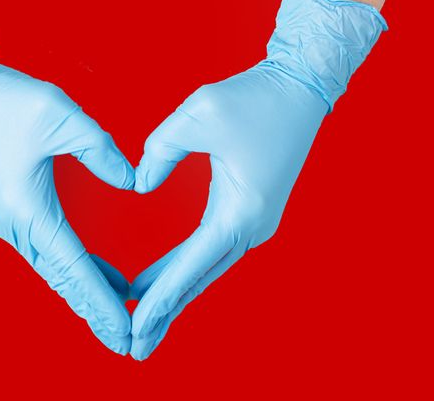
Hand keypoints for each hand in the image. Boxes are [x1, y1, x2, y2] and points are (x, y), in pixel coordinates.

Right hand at [0, 0, 134, 354]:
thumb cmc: (5, 99)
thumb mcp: (63, 116)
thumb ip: (102, 152)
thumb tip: (132, 183)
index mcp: (26, 208)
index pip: (73, 267)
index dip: (101, 301)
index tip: (124, 330)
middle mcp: (13, 224)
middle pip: (61, 279)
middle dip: (93, 310)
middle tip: (124, 340)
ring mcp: (6, 220)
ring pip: (52, 268)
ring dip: (83, 291)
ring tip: (117, 312)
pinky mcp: (7, 209)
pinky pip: (44, 250)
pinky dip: (71, 267)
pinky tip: (94, 272)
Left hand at [128, 0, 386, 359]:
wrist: (298, 88)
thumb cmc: (254, 97)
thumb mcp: (197, 114)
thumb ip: (159, 152)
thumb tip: (139, 186)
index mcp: (241, 210)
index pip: (192, 265)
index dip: (161, 296)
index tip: (135, 324)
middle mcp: (251, 226)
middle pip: (200, 278)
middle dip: (167, 311)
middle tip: (135, 345)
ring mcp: (253, 222)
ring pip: (205, 268)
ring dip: (175, 293)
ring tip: (142, 320)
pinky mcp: (247, 211)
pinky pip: (210, 249)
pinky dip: (185, 268)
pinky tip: (160, 279)